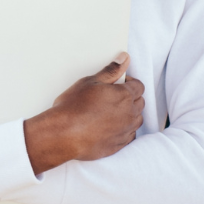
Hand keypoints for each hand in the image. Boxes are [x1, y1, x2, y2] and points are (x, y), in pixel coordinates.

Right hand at [24, 52, 143, 173]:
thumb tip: (125, 58)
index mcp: (124, 96)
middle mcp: (129, 114)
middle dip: (131, 98)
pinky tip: (112, 128)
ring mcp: (125, 131)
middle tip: (114, 97)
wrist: (63, 134)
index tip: (119, 83)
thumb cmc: (74, 107)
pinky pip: (129, 136)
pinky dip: (124, 130)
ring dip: (130, 114)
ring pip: (137, 120)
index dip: (130, 83)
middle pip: (140, 103)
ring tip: (113, 112)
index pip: (139, 86)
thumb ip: (111, 70)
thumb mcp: (90, 82)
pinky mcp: (118, 145)